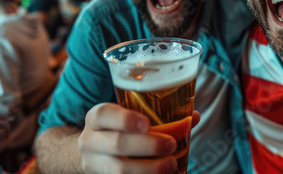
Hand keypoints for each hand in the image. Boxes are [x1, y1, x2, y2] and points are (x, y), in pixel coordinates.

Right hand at [78, 103, 199, 173]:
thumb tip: (193, 116)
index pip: (103, 115)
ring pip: (119, 170)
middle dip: (147, 146)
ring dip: (149, 169)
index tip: (148, 123)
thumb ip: (158, 115)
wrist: (93, 153)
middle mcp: (89, 141)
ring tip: (171, 165)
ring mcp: (93, 164)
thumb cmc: (119, 130)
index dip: (125, 119)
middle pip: (116, 144)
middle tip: (170, 145)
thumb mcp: (129, 118)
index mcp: (96, 118)